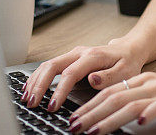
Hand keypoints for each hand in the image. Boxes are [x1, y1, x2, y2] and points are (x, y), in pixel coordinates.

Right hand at [21, 38, 145, 111]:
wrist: (128, 49)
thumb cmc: (127, 62)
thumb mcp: (125, 71)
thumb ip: (109, 77)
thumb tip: (92, 80)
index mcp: (92, 56)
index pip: (70, 73)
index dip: (59, 90)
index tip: (52, 106)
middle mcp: (79, 52)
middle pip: (52, 65)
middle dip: (39, 85)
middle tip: (31, 102)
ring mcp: (73, 54)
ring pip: (48, 65)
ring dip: (35, 81)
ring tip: (27, 98)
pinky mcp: (70, 58)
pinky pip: (50, 66)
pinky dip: (38, 77)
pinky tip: (30, 87)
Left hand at [66, 72, 155, 134]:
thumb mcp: (152, 98)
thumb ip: (132, 103)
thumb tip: (106, 115)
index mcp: (138, 82)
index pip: (108, 93)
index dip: (88, 106)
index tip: (73, 119)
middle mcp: (147, 84)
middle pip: (113, 98)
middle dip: (91, 114)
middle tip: (74, 126)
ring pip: (130, 104)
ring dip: (109, 119)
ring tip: (94, 131)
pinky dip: (146, 114)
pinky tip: (137, 124)